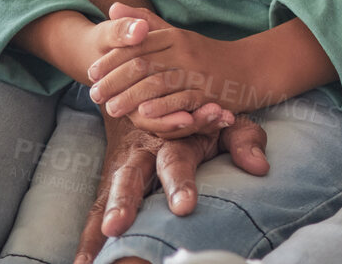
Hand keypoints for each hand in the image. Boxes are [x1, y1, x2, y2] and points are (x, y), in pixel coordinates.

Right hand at [74, 111, 267, 263]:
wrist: (157, 95)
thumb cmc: (203, 119)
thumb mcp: (226, 122)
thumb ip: (244, 139)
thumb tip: (259, 166)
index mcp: (175, 135)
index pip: (177, 160)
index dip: (180, 183)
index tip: (185, 207)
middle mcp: (144, 150)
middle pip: (132, 175)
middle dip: (125, 201)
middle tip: (119, 226)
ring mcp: (122, 165)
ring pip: (109, 191)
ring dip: (103, 217)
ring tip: (97, 248)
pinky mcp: (109, 180)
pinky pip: (95, 207)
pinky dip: (87, 234)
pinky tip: (83, 261)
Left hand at [87, 3, 244, 128]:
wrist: (248, 69)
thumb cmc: (204, 54)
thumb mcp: (176, 34)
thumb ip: (145, 22)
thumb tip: (114, 7)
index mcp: (175, 36)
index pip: (137, 45)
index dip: (111, 59)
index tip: (91, 72)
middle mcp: (185, 51)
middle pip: (142, 64)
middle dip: (114, 81)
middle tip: (94, 95)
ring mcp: (198, 72)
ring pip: (158, 83)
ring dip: (131, 97)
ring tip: (111, 109)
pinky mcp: (209, 93)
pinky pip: (182, 99)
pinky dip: (161, 106)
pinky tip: (143, 113)